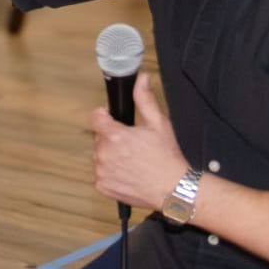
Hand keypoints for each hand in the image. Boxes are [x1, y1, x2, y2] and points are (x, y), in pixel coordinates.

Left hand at [88, 71, 187, 210]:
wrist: (172, 188)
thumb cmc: (166, 158)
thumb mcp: (159, 123)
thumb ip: (145, 98)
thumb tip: (141, 79)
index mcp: (114, 136)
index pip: (95, 117)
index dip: (105, 115)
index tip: (114, 119)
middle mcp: (104, 154)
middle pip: (100, 138)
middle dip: (112, 137)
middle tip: (132, 143)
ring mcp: (101, 172)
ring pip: (100, 156)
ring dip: (111, 155)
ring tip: (132, 160)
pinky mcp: (103, 186)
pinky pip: (101, 174)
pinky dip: (111, 173)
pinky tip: (128, 172)